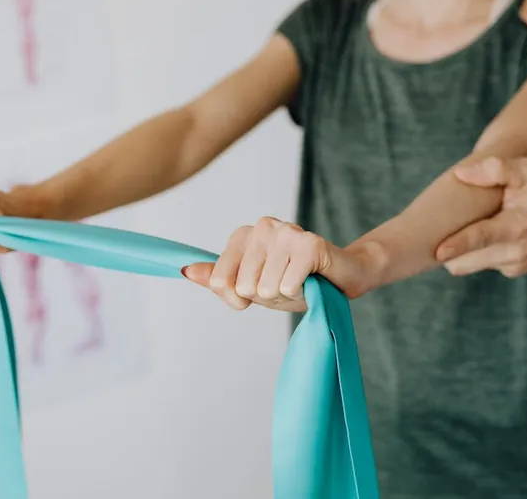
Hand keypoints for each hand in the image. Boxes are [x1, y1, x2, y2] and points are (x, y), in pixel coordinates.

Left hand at [182, 217, 377, 311]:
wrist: (341, 278)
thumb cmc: (295, 282)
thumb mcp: (251, 286)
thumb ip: (218, 278)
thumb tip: (185, 269)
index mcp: (243, 235)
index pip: (218, 281)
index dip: (237, 299)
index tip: (256, 293)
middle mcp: (262, 227)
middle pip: (243, 286)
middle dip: (265, 296)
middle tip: (285, 285)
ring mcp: (286, 231)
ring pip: (265, 287)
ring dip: (285, 294)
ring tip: (299, 282)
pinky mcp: (310, 243)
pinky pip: (288, 284)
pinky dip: (300, 291)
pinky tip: (311, 279)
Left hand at [435, 157, 526, 277]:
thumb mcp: (525, 171)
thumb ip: (495, 169)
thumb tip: (461, 174)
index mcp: (515, 227)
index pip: (481, 238)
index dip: (458, 245)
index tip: (438, 252)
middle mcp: (515, 252)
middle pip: (467, 261)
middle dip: (450, 254)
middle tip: (437, 239)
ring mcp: (515, 265)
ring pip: (473, 265)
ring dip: (464, 254)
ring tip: (464, 233)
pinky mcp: (515, 271)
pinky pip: (487, 265)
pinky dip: (481, 255)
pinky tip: (487, 239)